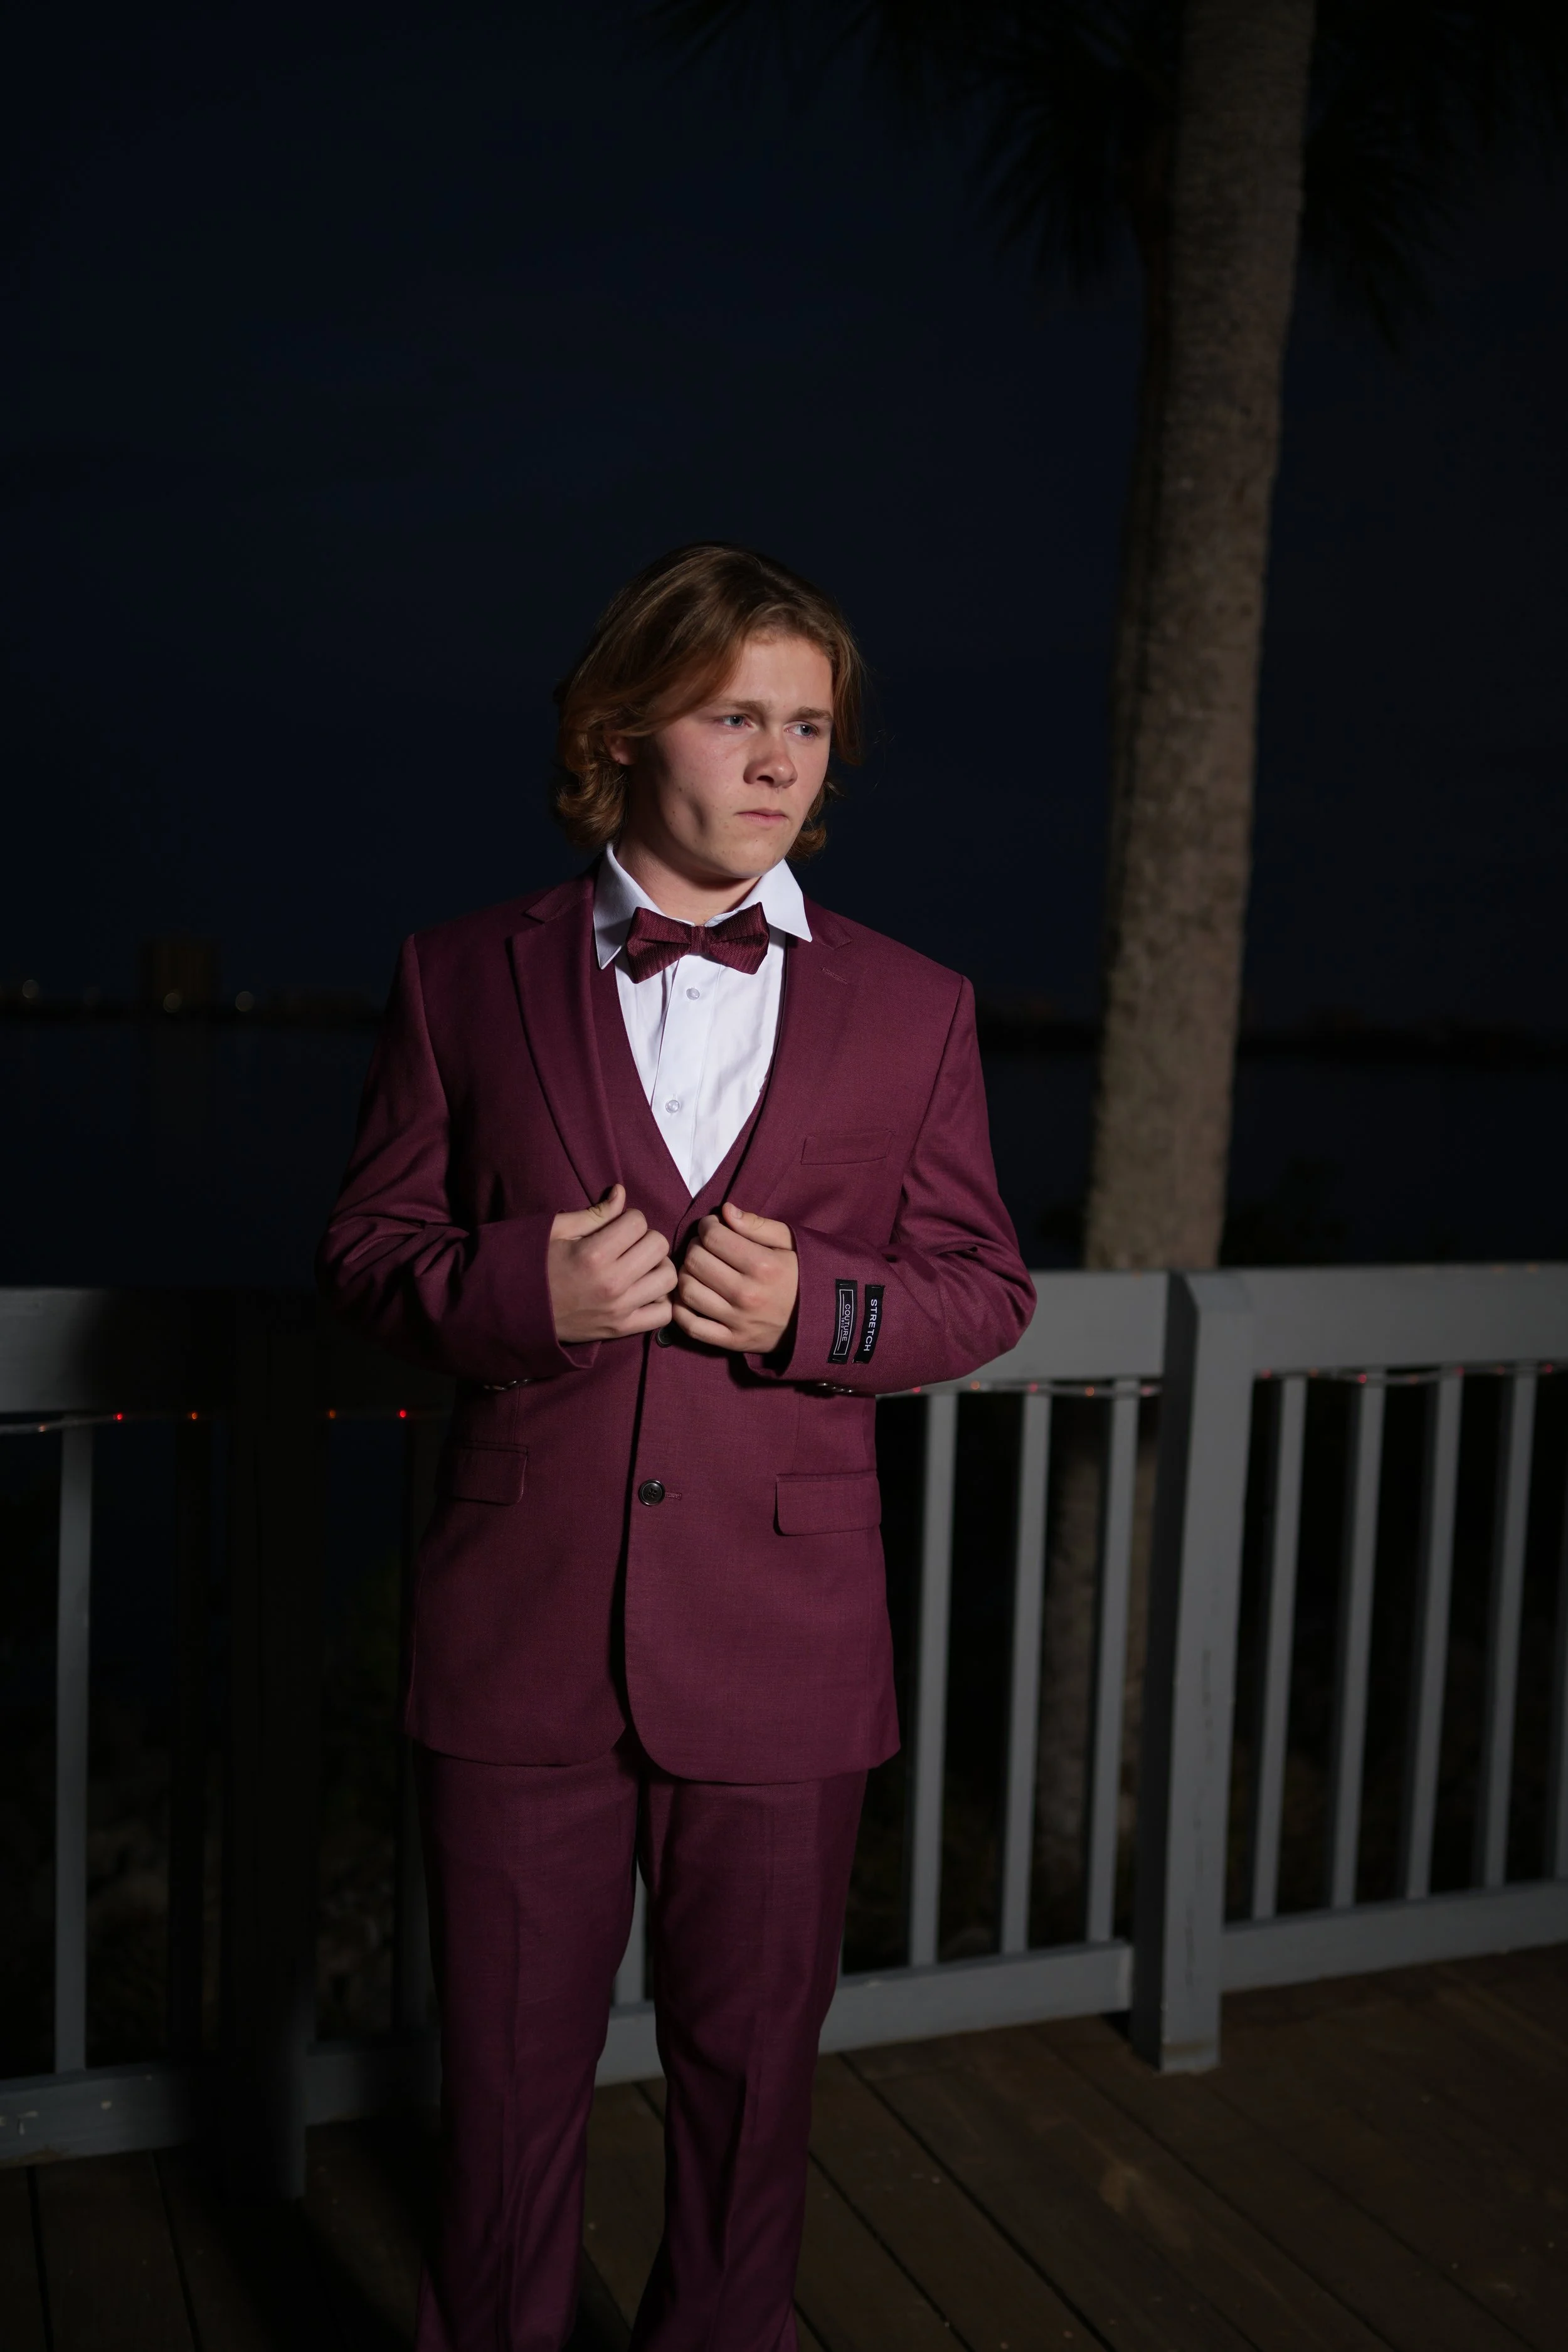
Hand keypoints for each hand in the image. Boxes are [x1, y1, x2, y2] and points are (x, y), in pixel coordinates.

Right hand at [548, 1185, 675, 1343]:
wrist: (514, 1310)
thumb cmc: (534, 1265)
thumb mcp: (557, 1231)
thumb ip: (595, 1214)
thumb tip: (623, 1193)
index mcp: (593, 1254)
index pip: (638, 1222)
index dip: (628, 1218)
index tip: (615, 1227)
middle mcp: (611, 1283)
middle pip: (659, 1246)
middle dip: (645, 1238)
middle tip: (628, 1245)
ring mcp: (619, 1309)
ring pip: (668, 1277)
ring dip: (657, 1267)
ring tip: (639, 1266)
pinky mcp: (621, 1329)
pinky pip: (663, 1314)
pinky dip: (660, 1300)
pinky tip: (644, 1290)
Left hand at [673, 1201, 798, 1355]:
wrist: (827, 1321)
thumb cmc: (805, 1276)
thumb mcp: (791, 1243)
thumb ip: (757, 1225)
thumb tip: (725, 1211)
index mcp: (763, 1266)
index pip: (713, 1237)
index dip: (708, 1226)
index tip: (714, 1227)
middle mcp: (747, 1294)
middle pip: (695, 1261)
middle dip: (696, 1246)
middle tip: (706, 1246)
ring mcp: (738, 1321)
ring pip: (688, 1290)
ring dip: (687, 1274)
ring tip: (700, 1270)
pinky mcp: (732, 1342)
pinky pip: (691, 1326)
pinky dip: (681, 1310)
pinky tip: (691, 1296)